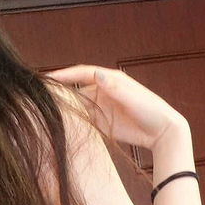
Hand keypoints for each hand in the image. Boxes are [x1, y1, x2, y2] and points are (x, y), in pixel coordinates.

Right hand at [43, 63, 185, 151]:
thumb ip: (113, 87)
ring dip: (66, 107)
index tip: (49, 78)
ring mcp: (103, 106)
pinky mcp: (103, 122)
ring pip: (78, 104)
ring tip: (47, 110)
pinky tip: (62, 124)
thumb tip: (95, 73)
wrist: (162, 131)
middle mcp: (104, 90)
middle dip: (61, 90)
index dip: (65, 74)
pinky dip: (74, 120)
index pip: (82, 73)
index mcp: (111, 79)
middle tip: (42, 96)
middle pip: (77, 88)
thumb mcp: (132, 97)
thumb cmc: (151, 110)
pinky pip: (84, 119)